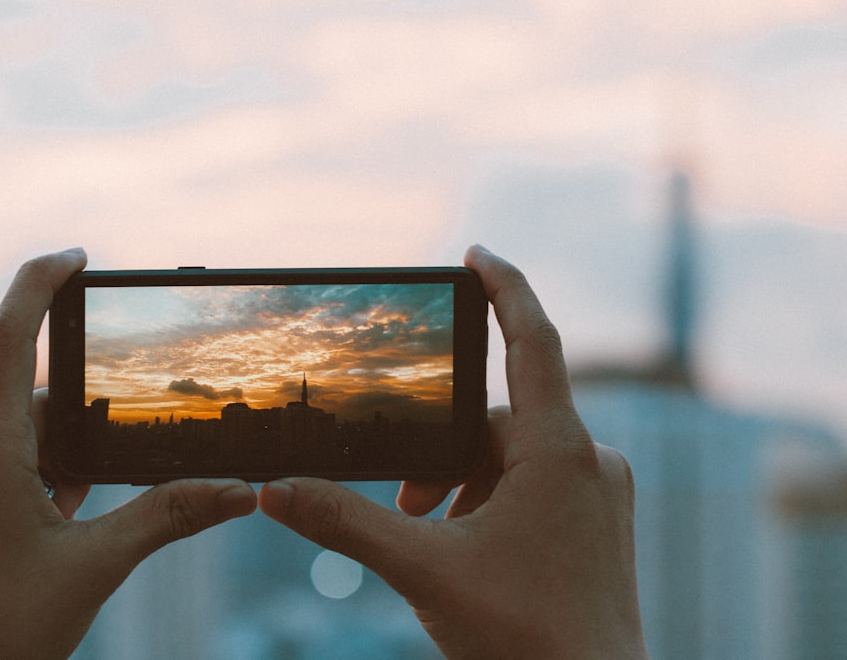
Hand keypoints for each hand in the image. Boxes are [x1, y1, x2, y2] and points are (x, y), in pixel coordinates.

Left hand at [0, 249, 256, 659]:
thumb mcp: (96, 565)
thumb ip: (169, 516)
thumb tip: (239, 491)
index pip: (8, 335)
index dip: (40, 282)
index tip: (76, 258)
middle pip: (29, 400)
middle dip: (79, 425)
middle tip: (112, 463)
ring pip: (12, 440)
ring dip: (55, 464)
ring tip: (75, 522)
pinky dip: (28, 483)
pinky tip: (47, 533)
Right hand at [260, 245, 646, 657]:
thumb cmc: (528, 638)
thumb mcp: (425, 570)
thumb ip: (346, 523)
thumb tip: (275, 491)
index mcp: (558, 451)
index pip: (534, 340)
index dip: (506, 286)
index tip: (475, 254)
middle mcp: (590, 459)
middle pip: (497, 421)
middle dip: (441, 452)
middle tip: (403, 502)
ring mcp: (599, 492)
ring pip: (513, 459)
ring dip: (463, 484)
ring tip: (429, 536)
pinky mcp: (596, 521)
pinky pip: (535, 485)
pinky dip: (492, 502)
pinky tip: (466, 548)